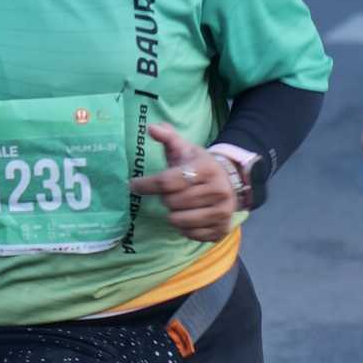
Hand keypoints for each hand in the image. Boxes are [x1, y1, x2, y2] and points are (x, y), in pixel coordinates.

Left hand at [130, 122, 238, 241]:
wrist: (229, 182)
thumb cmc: (199, 165)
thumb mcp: (185, 148)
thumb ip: (168, 137)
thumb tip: (151, 127)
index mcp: (206, 169)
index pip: (167, 181)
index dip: (146, 184)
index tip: (133, 185)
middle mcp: (218, 190)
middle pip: (172, 202)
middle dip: (165, 198)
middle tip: (170, 193)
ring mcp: (222, 212)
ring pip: (179, 220)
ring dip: (173, 214)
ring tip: (179, 205)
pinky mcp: (222, 229)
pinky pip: (190, 235)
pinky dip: (184, 228)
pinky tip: (189, 216)